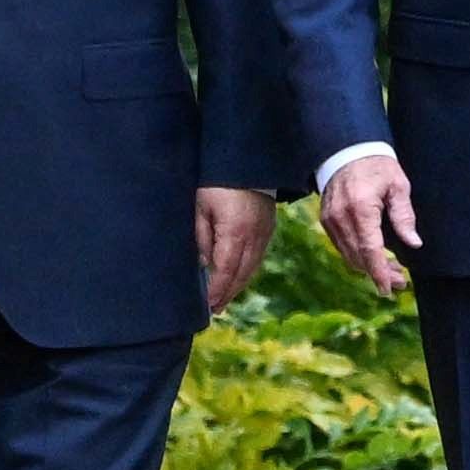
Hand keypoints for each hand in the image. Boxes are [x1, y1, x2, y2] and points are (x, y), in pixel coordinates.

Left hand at [196, 185, 277, 314]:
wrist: (246, 160)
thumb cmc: (216, 180)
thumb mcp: (201, 206)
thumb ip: (202, 236)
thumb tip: (204, 262)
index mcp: (235, 231)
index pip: (226, 270)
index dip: (217, 290)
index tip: (208, 305)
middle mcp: (254, 236)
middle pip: (242, 274)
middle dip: (228, 293)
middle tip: (215, 309)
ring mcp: (265, 232)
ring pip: (252, 267)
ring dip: (238, 284)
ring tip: (224, 298)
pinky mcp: (269, 227)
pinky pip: (258, 256)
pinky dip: (247, 270)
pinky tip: (237, 276)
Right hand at [318, 153, 425, 296]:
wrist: (347, 150)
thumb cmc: (377, 166)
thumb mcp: (398, 186)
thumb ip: (404, 216)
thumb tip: (414, 244)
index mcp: (361, 208)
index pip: (370, 250)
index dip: (380, 273)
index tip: (389, 289)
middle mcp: (341, 218)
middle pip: (359, 258)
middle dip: (379, 273)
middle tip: (401, 281)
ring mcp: (330, 220)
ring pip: (349, 255)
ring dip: (369, 267)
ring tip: (392, 270)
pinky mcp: (326, 220)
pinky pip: (342, 246)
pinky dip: (358, 256)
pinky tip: (374, 256)